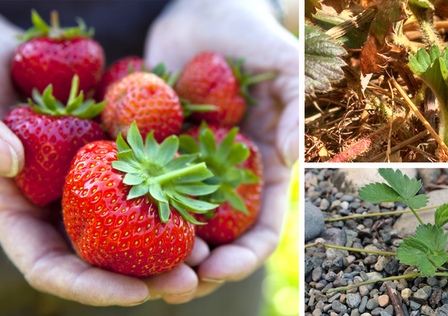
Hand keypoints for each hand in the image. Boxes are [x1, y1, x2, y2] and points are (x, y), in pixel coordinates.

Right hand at [0, 175, 217, 304]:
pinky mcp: (122, 165)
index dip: (92, 287)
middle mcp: (62, 210)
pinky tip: (207, 211)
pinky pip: (150, 189)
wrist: (29, 56)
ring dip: (169, 249)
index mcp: (22, 215)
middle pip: (103, 261)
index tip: (136, 294)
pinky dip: (176, 203)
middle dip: (145, 278)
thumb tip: (9, 163)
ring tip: (207, 256)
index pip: (52, 268)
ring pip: (133, 232)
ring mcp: (95, 189)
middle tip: (187, 281)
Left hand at [144, 0, 298, 302]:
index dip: (245, 256)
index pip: (262, 229)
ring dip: (155, 252)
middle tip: (169, 283)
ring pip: (173, 225)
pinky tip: (102, 219)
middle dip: (197, 268)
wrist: (201, 13)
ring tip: (131, 265)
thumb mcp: (284, 63)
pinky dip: (123, 208)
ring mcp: (187, 168)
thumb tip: (293, 157)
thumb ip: (295, 107)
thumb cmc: (251, 34)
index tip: (217, 270)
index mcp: (264, 170)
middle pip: (216, 241)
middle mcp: (226, 178)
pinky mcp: (152, 151)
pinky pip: (137, 186)